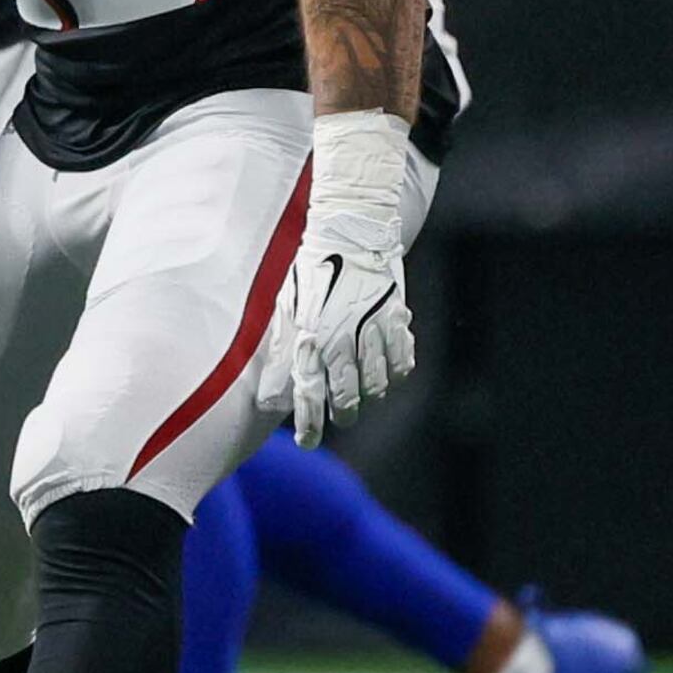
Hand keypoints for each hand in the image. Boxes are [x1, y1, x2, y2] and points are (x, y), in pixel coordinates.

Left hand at [266, 111, 417, 445]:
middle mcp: (342, 338)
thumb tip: (269, 391)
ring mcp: (373, 330)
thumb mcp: (287, 307)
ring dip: (369, 395)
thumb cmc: (310, 269)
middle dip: (342, 413)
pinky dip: (395, 372)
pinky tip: (387, 371)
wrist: (350, 230)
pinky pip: (402, 362)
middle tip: (339, 417)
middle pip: (347, 396)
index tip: (309, 442)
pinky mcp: (397, 320)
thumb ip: (282, 350)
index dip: (309, 423)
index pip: (309, 393)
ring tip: (361, 394)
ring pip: (377, 385)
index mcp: (310, 335)